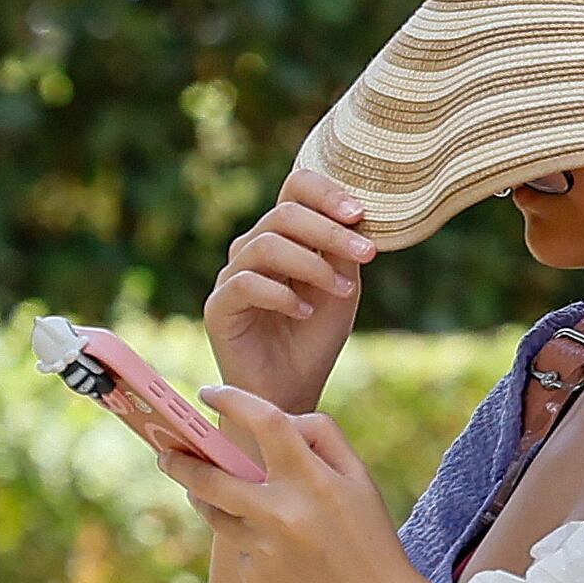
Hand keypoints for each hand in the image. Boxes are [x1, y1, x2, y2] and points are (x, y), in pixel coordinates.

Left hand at [158, 383, 424, 582]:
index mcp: (313, 481)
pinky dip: (251, 543)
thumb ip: (323, 437)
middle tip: (165, 453)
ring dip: (203, 499)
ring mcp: (265, 552)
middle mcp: (283, 514)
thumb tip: (280, 420)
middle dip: (180, 462)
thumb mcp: (360, 479)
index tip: (208, 393)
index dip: (231, 400)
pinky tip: (278, 555)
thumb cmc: (370, 537)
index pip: (266, 422)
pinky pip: (240, 551)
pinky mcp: (255, 582)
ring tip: (199, 492)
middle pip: (211, 478)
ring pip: (215, 515)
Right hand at [203, 169, 376, 415]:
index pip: (295, 188)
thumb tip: (356, 212)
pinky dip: (282, 295)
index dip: (325, 192)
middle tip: (365, 252)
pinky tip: (305, 313)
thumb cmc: (314, 339)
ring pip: (265, 245)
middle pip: (284, 214)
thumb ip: (344, 251)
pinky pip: (245, 283)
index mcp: (283, 236)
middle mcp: (252, 249)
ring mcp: (231, 276)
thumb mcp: (341, 288)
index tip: (359, 213)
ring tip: (342, 290)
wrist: (290, 394)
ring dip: (312, 264)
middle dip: (330, 230)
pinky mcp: (218, 307)